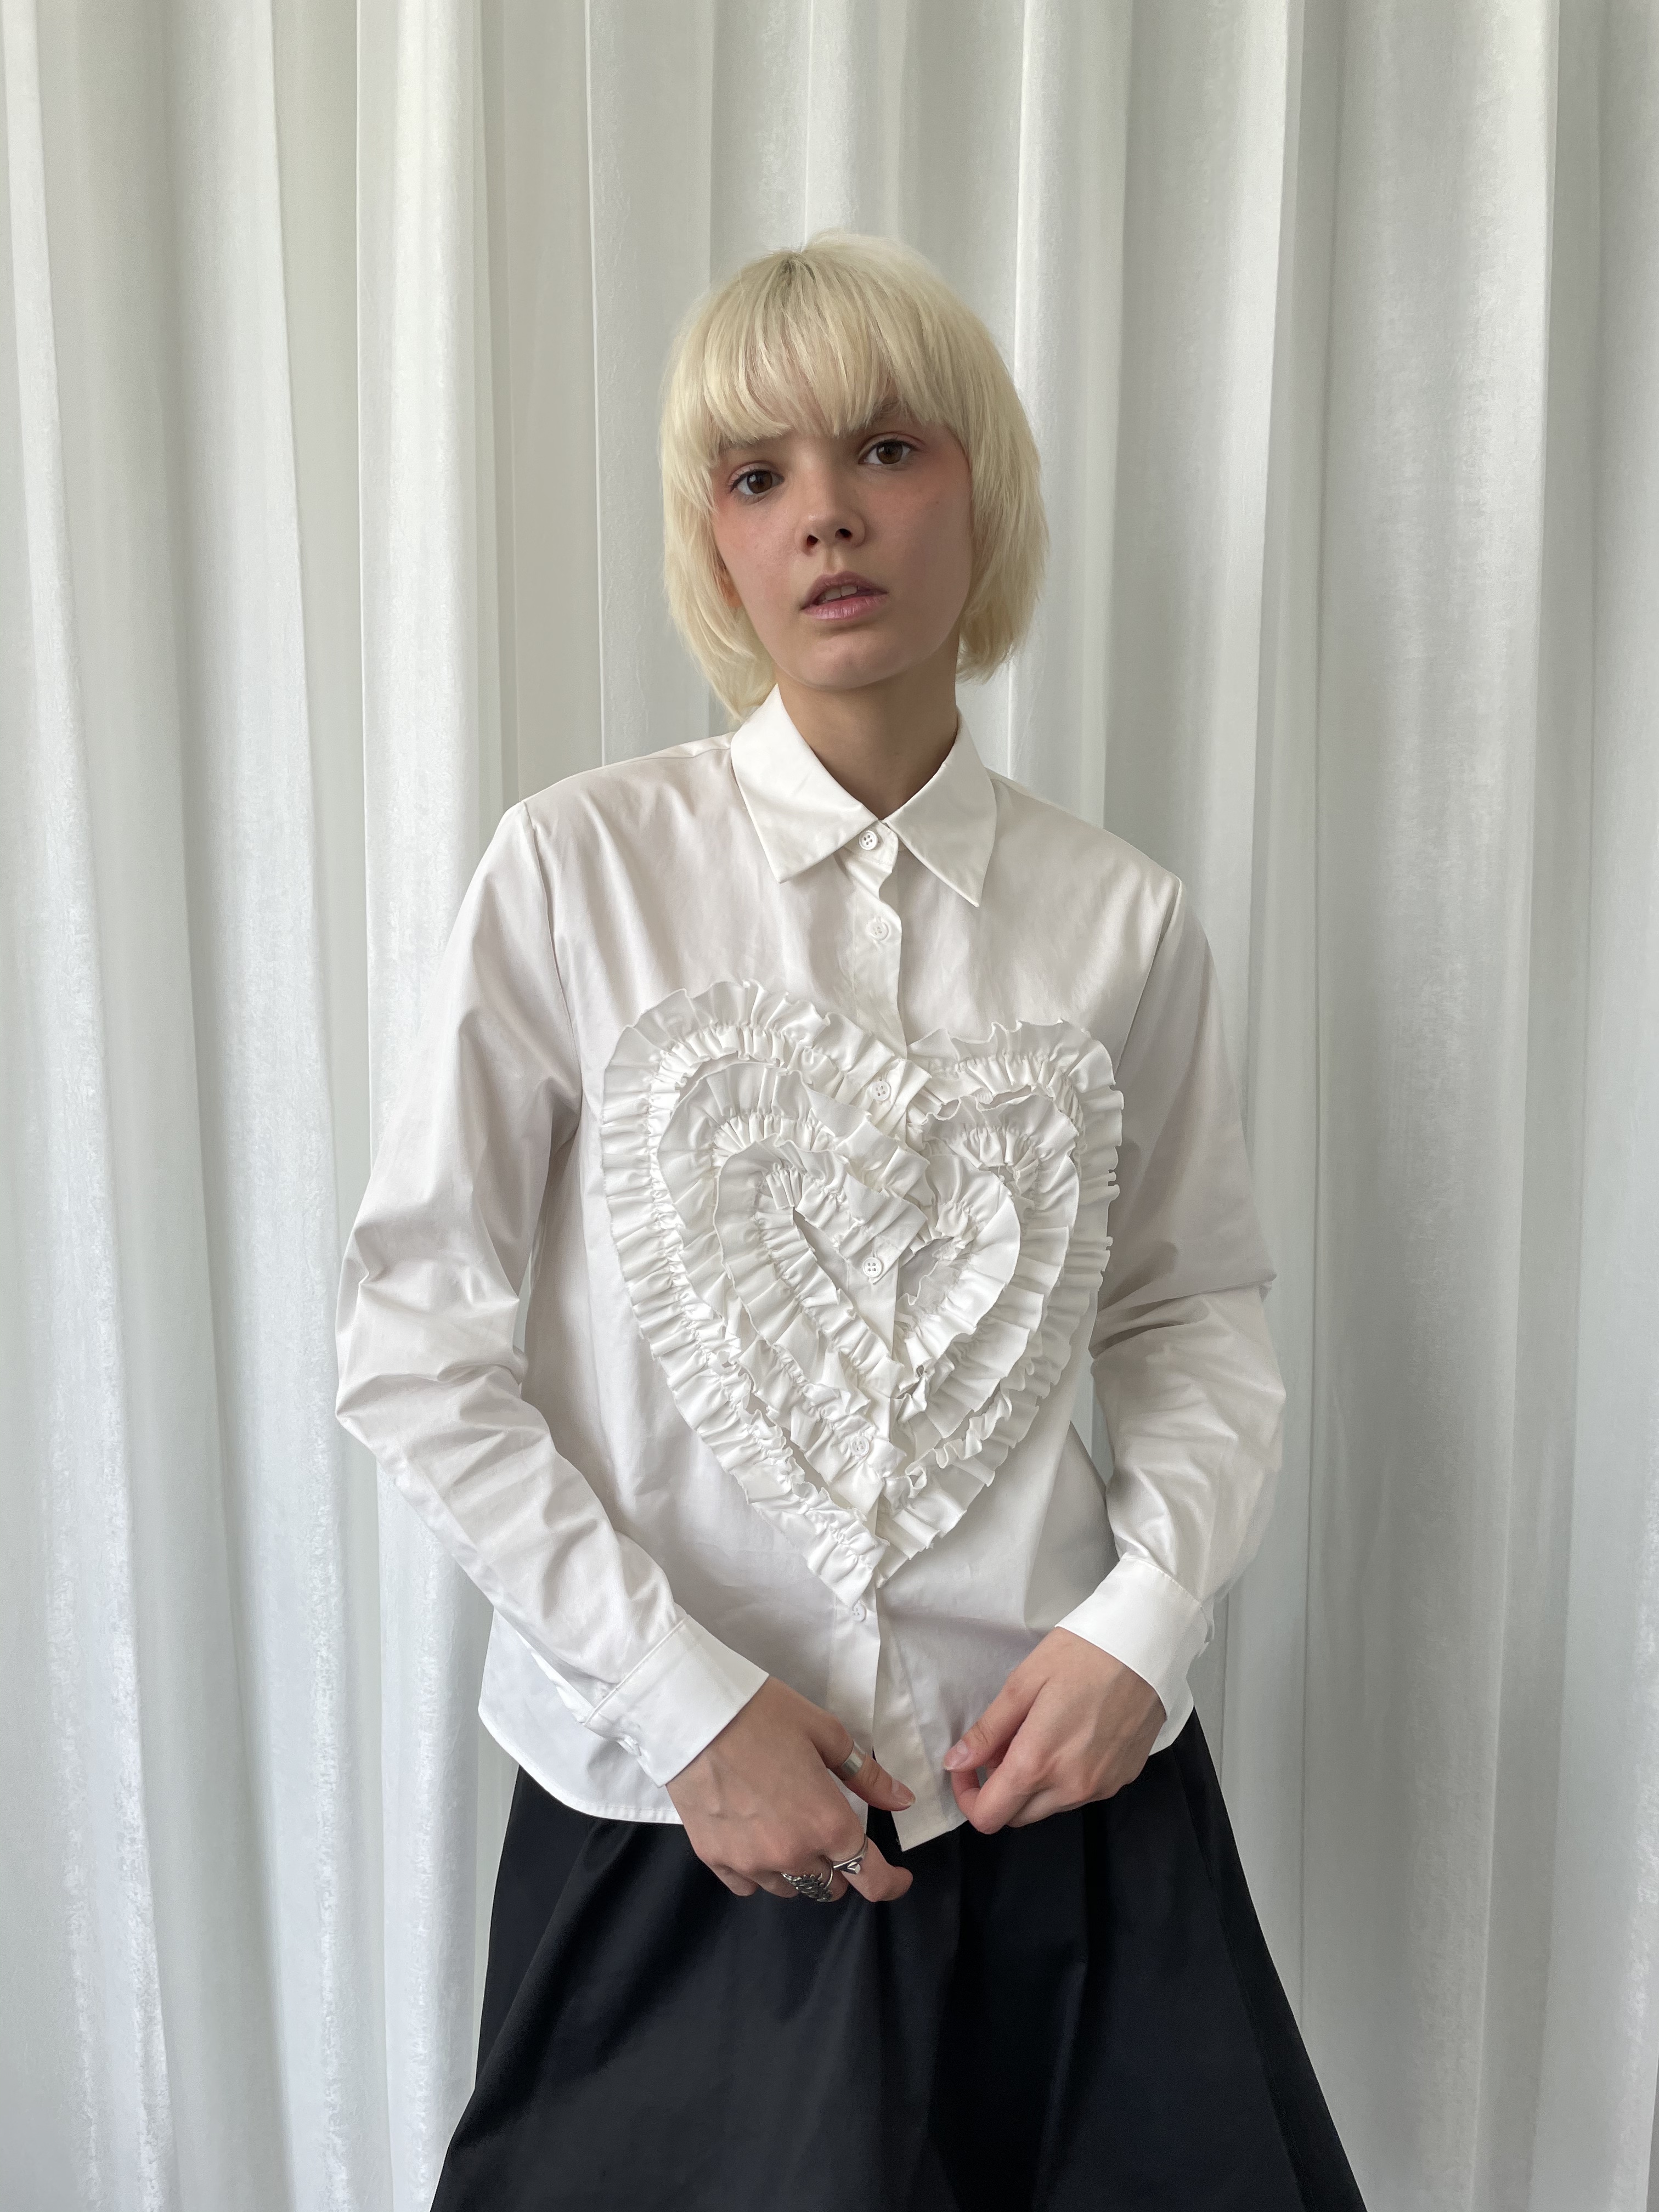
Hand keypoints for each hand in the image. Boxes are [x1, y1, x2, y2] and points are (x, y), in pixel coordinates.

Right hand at [665, 1677, 915, 1902]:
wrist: (693, 1711)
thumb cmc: (764, 1714)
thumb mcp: (826, 1733)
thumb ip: (867, 1776)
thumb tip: (903, 1801)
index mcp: (826, 1823)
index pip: (871, 1878)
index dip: (891, 1883)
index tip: (898, 1877)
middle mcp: (791, 1854)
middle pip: (831, 1886)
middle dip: (840, 1864)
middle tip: (829, 1829)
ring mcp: (749, 1861)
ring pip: (790, 1888)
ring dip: (800, 1868)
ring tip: (788, 1829)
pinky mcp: (714, 1858)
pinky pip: (748, 1885)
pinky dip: (760, 1870)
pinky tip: (755, 1838)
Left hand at [942, 1629, 1164, 1831]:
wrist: (1146, 1647)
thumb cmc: (1082, 1655)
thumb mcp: (1023, 1683)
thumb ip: (988, 1730)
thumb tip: (956, 1762)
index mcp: (1039, 1762)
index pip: (989, 1815)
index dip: (968, 1796)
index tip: (966, 1767)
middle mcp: (1071, 1787)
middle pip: (1017, 1816)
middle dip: (998, 1789)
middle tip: (1002, 1744)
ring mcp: (1101, 1787)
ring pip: (1048, 1807)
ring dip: (1032, 1785)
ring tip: (1038, 1734)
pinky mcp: (1122, 1779)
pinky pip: (1079, 1794)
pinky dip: (1063, 1778)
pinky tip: (1069, 1738)